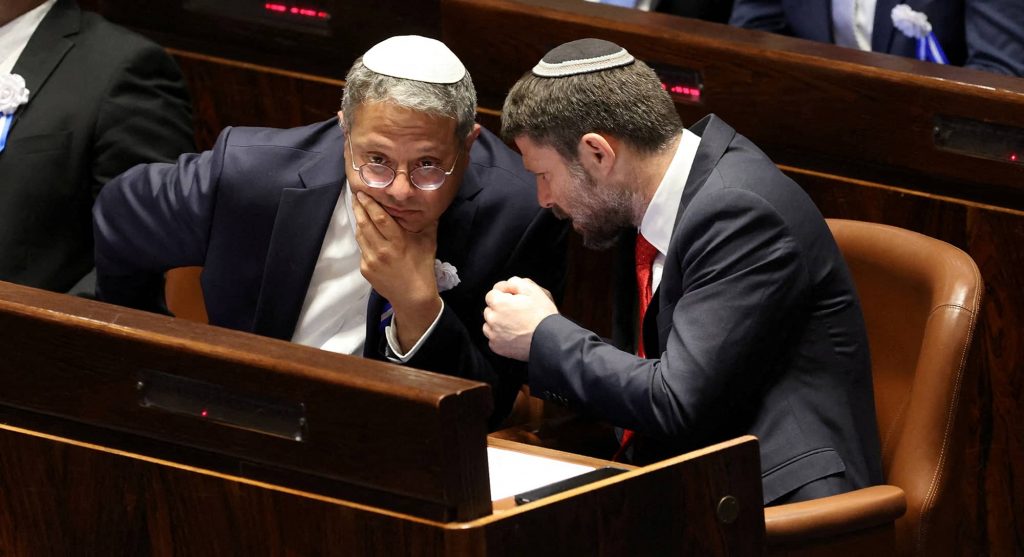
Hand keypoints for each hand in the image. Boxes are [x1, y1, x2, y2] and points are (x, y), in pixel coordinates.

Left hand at [353, 191, 440, 350]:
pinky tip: (365, 232)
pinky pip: (362, 249)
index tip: (363, 192)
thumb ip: (428, 223)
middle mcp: (381, 250)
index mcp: (397, 242)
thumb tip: (429, 205)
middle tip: (356, 195)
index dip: (369, 204)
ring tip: (357, 209)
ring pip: (360, 235)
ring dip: (358, 221)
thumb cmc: (422, 268)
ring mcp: (371, 260)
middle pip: (364, 224)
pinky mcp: (365, 269)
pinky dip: (363, 238)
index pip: (379, 218)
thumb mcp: (429, 243)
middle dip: (359, 208)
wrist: (412, 297)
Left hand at [483, 276, 558, 360]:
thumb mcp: (532, 290)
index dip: (504, 295)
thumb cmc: (542, 314)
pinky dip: (500, 337)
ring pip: (489, 325)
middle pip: (490, 310)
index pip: (491, 294)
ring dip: (498, 323)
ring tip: (515, 325)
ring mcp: (494, 335)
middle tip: (517, 312)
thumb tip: (504, 286)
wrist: (549, 340)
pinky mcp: (497, 347)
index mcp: (498, 303)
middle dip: (500, 309)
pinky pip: (493, 339)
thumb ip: (514, 282)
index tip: (514, 300)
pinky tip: (514, 335)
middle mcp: (492, 319)